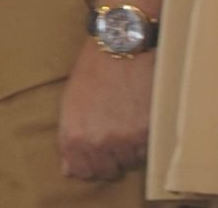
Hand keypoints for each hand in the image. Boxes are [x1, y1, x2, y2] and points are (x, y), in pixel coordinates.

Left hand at [56, 37, 152, 182]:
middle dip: (110, 158)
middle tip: (113, 136)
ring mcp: (124, 141)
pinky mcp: (148, 134)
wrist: (121, 46)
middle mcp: (98, 143)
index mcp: (74, 137)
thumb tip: (69, 170)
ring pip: (129, 162)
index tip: (94, 153)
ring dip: (129, 149)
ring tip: (127, 123)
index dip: (89, 164)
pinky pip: (147, 151)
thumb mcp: (70, 101)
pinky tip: (139, 120)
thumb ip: (69, 138)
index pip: (82, 172)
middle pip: (108, 170)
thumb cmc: (92, 70)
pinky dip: (144, 141)